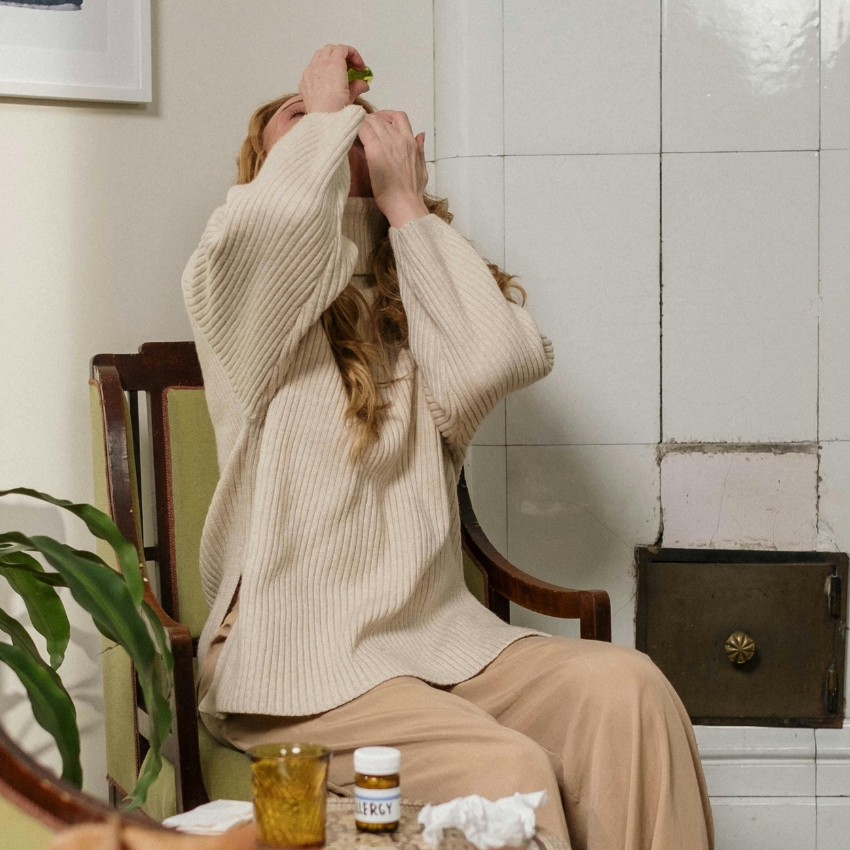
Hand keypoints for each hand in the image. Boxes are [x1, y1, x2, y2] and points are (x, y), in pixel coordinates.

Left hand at [299, 44, 369, 113]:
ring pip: (318, 56)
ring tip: (337, 72)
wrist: (323, 122)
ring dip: (329, 60)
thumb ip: (358, 86)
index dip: (354, 55)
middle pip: (330, 50)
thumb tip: (362, 85)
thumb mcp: (352, 97)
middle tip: (350, 67)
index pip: (343, 49)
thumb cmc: (336, 110)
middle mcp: (320, 65)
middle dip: (341, 55)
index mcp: (334, 65)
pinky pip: (310, 70)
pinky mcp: (304, 83)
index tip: (360, 66)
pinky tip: (325, 82)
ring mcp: (309, 73)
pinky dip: (319, 71)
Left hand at [358, 110, 428, 226]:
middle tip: (364, 131)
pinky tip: (352, 139)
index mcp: (410, 142)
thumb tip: (421, 135)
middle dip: (371, 120)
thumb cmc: (413, 193)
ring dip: (362, 124)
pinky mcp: (375, 151)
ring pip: (371, 121)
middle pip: (382, 118)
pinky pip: (362, 130)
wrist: (406, 204)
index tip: (380, 125)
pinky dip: (356, 130)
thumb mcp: (422, 168)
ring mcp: (387, 144)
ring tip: (357, 135)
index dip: (387, 117)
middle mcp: (399, 139)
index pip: (399, 117)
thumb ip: (421, 150)